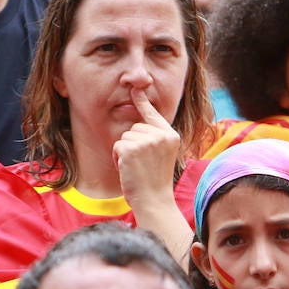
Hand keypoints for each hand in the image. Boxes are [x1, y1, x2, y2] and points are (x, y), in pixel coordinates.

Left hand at [113, 92, 180, 210]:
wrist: (154, 201)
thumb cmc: (155, 182)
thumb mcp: (161, 155)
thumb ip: (154, 138)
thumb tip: (137, 125)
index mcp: (171, 136)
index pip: (153, 114)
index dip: (143, 101)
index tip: (136, 88)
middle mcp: (161, 135)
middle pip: (135, 128)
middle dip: (133, 145)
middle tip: (142, 165)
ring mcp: (147, 141)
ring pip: (125, 137)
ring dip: (125, 153)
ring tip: (137, 169)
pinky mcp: (132, 148)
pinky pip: (118, 145)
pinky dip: (118, 159)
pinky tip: (129, 170)